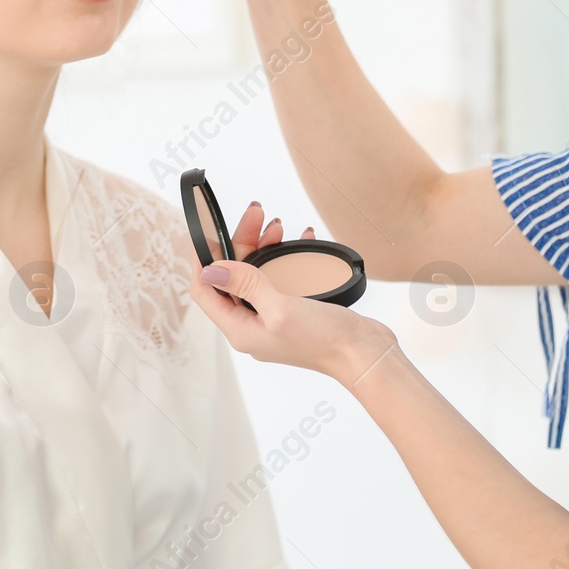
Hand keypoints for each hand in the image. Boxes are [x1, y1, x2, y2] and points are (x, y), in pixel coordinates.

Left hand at [187, 200, 397, 387]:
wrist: (365, 354)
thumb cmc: (324, 339)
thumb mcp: (280, 308)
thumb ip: (246, 285)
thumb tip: (211, 269)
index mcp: (240, 329)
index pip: (204, 291)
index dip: (203, 260)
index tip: (210, 231)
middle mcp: (252, 325)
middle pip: (231, 277)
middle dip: (240, 242)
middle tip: (256, 213)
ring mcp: (272, 318)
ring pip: (256, 274)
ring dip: (264, 246)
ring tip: (277, 225)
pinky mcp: (293, 312)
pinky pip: (280, 278)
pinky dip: (287, 257)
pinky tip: (302, 239)